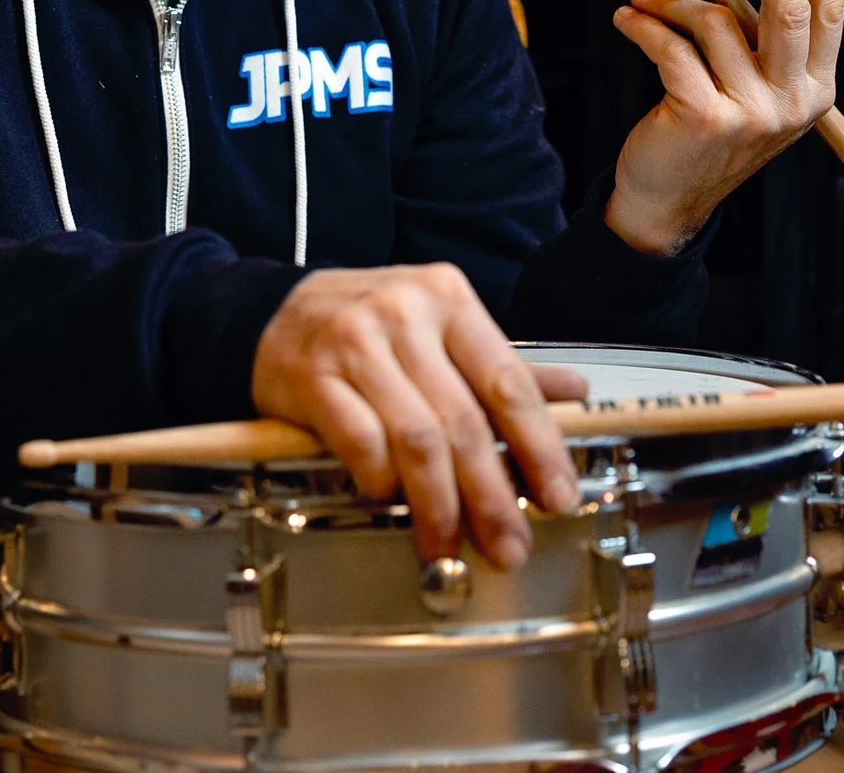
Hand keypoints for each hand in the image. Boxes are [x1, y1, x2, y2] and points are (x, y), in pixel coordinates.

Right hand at [249, 264, 589, 567]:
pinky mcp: (312, 377)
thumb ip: (498, 365)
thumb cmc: (366, 325)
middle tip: (509, 545)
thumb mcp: (437, 327)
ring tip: (449, 546)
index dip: (539, 447)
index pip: (508, 381)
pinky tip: (389, 500)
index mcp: (448, 298)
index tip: (558, 497)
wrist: (270, 312)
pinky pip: (359, 443)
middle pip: (463, 420)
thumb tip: (574, 394)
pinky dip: (380, 480)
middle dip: (492, 496)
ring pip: (415, 439)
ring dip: (438, 505)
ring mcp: (356, 343)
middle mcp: (405, 313)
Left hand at [605, 0, 843, 254]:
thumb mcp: (749, 88)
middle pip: (789, 7)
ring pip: (714, 21)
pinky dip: (644, 25)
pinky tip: (626, 19)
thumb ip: (755, 38)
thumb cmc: (707, 130)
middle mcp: (793, 103)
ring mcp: (752, 113)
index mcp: (815, 91)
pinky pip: (672, 47)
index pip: (827, 12)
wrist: (669, 202)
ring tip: (641, 1)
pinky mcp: (706, 117)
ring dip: (669, 3)